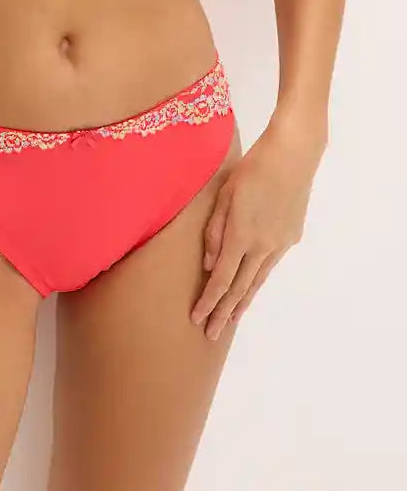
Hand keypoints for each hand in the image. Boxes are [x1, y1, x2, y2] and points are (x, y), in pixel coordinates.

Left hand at [191, 111, 325, 339]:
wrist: (293, 156)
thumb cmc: (252, 168)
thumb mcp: (224, 195)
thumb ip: (215, 231)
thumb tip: (209, 265)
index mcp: (241, 235)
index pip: (221, 278)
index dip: (209, 301)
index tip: (197, 319)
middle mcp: (262, 246)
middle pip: (240, 288)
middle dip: (224, 312)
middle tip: (211, 334)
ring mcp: (280, 243)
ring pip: (258, 280)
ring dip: (243, 301)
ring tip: (231, 319)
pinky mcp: (292, 237)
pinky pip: (269, 265)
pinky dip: (257, 280)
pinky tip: (251, 287)